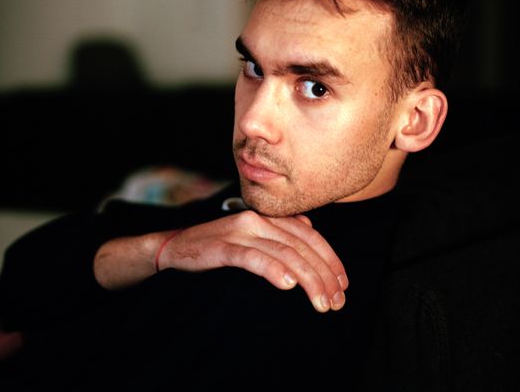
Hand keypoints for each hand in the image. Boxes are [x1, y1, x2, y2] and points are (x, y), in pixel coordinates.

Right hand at [95, 210, 347, 312]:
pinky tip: (288, 285)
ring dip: (308, 279)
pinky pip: (253, 257)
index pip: (309, 234)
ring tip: (322, 302)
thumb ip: (278, 233)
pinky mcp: (223, 246)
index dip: (330, 258)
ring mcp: (241, 230)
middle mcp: (258, 219)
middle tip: (337, 301)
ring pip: (284, 252)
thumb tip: (309, 228)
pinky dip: (274, 269)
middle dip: (324, 274)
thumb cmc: (217, 245)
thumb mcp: (252, 236)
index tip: (343, 283)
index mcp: (268, 216)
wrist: (175, 246)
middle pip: (301, 245)